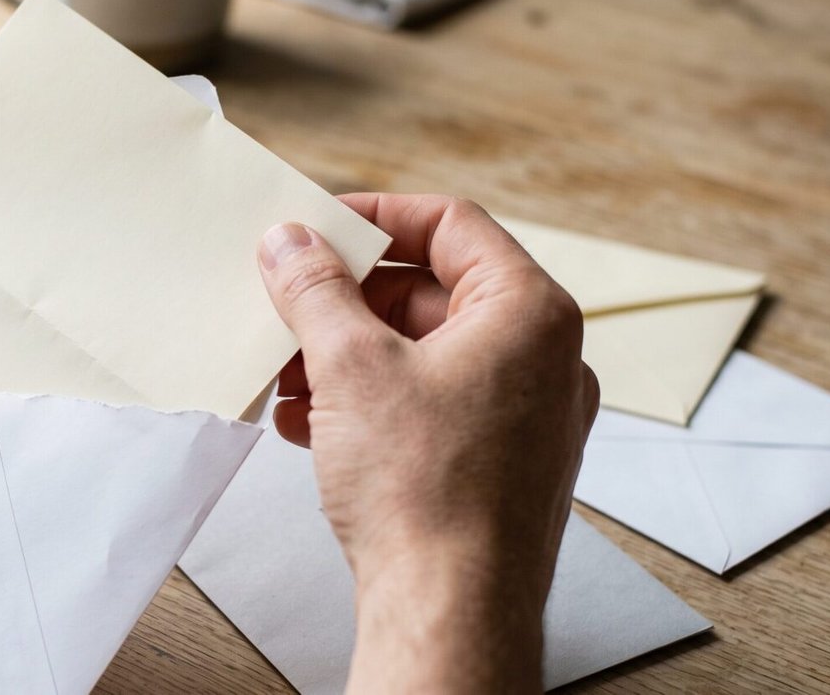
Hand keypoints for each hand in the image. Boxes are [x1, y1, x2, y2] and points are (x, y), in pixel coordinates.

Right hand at [257, 195, 597, 692]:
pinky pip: (429, 408)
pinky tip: (307, 425)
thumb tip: (291, 243)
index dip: (376, 217)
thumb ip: (315, 289)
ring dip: (346, 358)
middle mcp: (543, 360)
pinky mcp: (498, 465)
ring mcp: (526, 417)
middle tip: (287, 307)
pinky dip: (369, 405)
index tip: (318, 227)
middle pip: (432, 292)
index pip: (451, 224)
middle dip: (347, 303)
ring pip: (424, 355)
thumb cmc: (427, 496)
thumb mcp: (350, 366)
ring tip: (286, 380)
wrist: (450, 611)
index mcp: (530, 314)